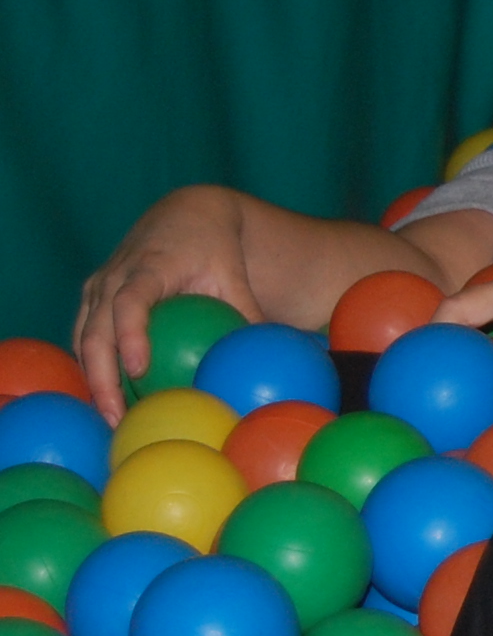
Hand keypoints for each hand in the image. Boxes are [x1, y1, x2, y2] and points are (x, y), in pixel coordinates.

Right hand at [74, 187, 263, 422]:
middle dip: (101, 375)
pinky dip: (94, 368)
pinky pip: (86, 338)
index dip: (130, 334)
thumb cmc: (215, 248)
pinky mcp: (93, 299)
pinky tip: (113, 400)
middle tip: (116, 416)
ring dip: (93, 379)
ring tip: (111, 419)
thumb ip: (247, 313)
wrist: (184, 216)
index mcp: (147, 267)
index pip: (131, 302)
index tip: (137, 368)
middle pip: (95, 330)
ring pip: (83, 339)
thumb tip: (265, 359)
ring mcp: (98, 288)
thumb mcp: (234, 275)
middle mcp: (113, 277)